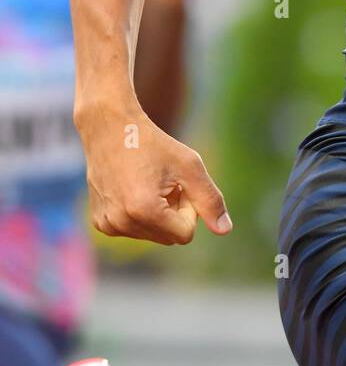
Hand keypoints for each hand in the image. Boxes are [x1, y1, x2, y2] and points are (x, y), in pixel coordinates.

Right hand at [80, 104, 231, 246]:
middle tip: (165, 183)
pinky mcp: (100, 223)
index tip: (180, 185)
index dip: (189, 209)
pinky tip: (133, 189)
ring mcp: (108, 225)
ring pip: (152, 235)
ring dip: (158, 214)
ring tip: (148, 184)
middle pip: (168, 238)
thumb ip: (210, 199)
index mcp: (144, 210)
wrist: (110, 128)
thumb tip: (225, 230)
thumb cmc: (153, 144)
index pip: (185, 234)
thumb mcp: (189, 166)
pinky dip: (139, 215)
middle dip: (173, 214)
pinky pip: (133, 230)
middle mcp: (122, 222)